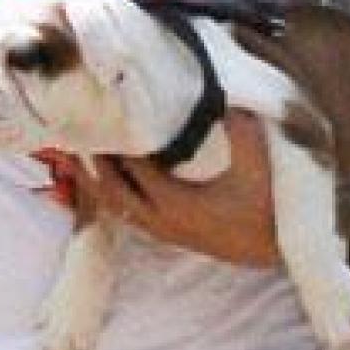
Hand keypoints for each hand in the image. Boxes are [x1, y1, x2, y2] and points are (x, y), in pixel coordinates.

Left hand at [73, 111, 280, 266]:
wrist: (277, 251)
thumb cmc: (268, 208)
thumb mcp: (258, 165)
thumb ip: (242, 131)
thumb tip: (225, 98)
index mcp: (177, 203)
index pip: (134, 170)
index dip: (117, 144)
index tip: (104, 117)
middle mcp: (162, 220)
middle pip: (112, 190)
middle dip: (92, 163)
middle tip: (73, 134)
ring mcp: (163, 231)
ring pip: (116, 206)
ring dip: (95, 181)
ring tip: (75, 155)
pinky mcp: (168, 235)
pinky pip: (128, 214)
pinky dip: (112, 194)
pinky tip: (104, 178)